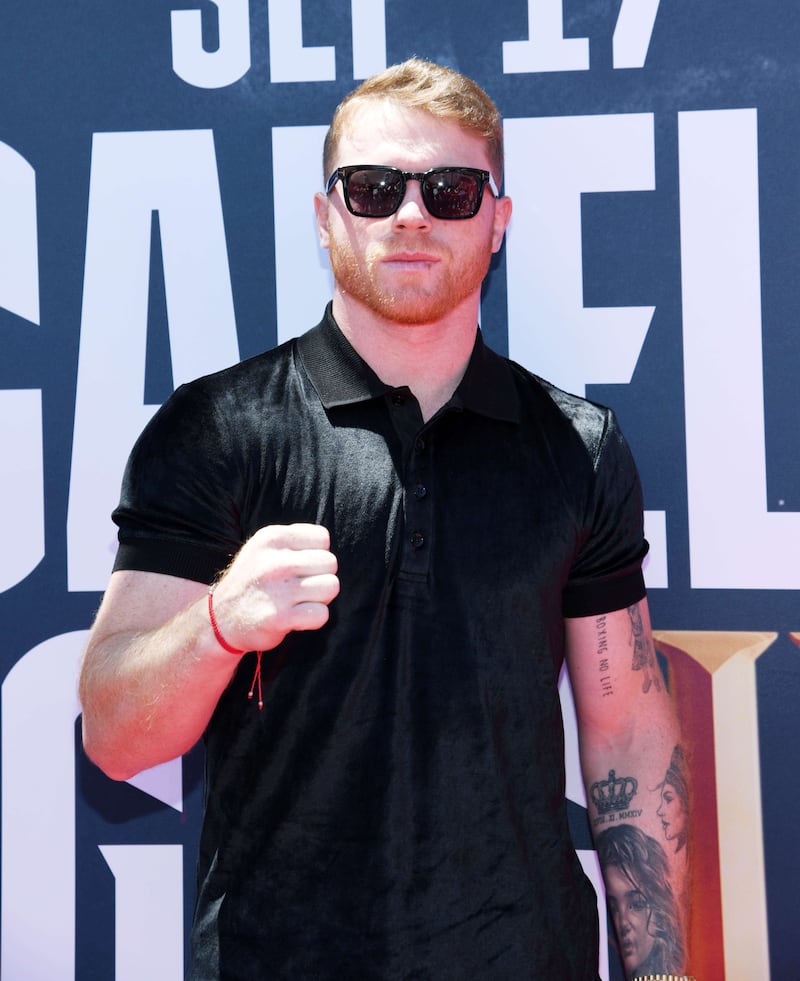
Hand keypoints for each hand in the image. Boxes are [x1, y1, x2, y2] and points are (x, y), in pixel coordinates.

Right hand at [209, 524, 339, 652]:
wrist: (220, 619)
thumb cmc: (252, 581)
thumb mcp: (264, 549)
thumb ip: (295, 541)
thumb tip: (329, 545)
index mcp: (272, 538)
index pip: (322, 538)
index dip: (316, 554)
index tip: (299, 567)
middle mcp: (274, 561)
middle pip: (330, 562)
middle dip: (321, 576)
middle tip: (299, 587)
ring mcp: (277, 590)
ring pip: (331, 587)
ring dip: (320, 598)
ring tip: (298, 601)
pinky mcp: (279, 617)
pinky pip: (322, 614)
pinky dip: (313, 619)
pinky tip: (296, 617)